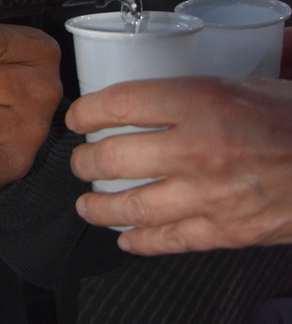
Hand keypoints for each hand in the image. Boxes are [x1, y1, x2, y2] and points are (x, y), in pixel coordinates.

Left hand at [65, 76, 291, 253]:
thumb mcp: (246, 83)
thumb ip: (197, 88)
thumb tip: (155, 83)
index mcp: (201, 101)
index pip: (120, 104)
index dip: (87, 112)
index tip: (77, 117)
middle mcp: (197, 148)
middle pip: (113, 157)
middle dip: (85, 162)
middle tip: (80, 161)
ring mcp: (209, 195)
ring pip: (131, 205)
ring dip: (98, 206)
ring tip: (87, 203)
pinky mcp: (226, 232)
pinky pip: (168, 240)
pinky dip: (139, 241)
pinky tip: (126, 237)